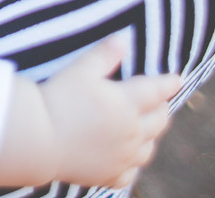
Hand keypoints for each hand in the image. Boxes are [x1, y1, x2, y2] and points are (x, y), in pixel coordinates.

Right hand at [40, 37, 179, 187]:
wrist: (38, 140)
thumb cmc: (58, 99)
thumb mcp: (80, 70)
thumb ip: (104, 54)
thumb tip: (123, 39)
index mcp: (127, 104)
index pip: (157, 91)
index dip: (168, 84)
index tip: (177, 80)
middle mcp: (131, 133)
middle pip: (158, 121)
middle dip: (162, 109)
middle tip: (161, 103)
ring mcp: (121, 157)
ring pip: (148, 149)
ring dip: (152, 137)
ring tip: (148, 129)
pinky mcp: (107, 175)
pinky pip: (129, 174)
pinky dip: (132, 166)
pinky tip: (128, 160)